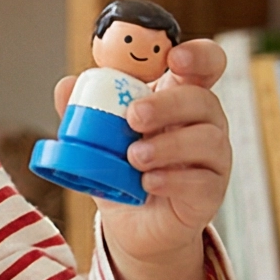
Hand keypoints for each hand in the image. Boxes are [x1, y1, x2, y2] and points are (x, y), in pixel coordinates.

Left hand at [54, 36, 230, 279]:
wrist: (133, 224)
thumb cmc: (122, 169)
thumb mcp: (99, 138)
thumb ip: (84, 111)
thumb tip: (66, 86)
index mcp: (180, 97)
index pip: (205, 65)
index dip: (197, 55)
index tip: (174, 58)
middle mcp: (204, 123)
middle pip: (203, 99)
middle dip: (168, 105)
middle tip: (134, 116)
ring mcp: (213, 158)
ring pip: (208, 139)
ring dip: (168, 145)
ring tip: (134, 157)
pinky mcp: (210, 192)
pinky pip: (202, 181)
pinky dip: (173, 179)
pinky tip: (149, 182)